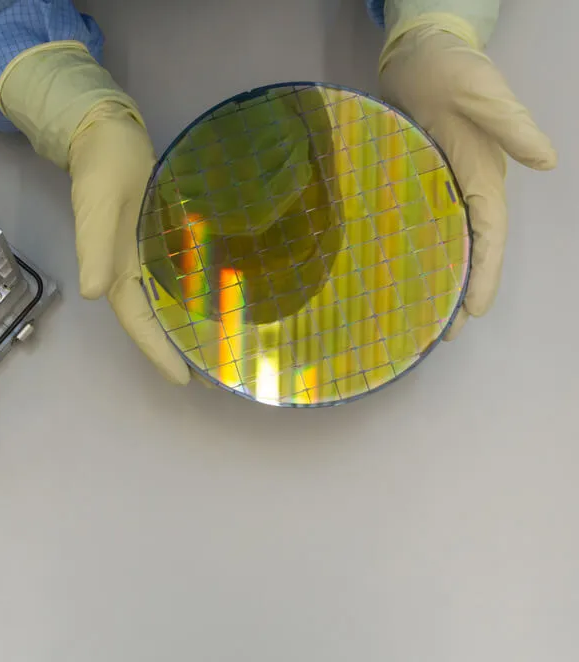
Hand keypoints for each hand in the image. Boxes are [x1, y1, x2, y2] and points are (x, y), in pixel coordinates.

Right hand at [0, 43, 189, 384]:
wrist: (105, 132)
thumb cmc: (104, 164)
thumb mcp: (100, 202)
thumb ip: (94, 245)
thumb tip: (91, 292)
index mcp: (113, 268)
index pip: (137, 321)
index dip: (157, 351)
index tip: (183, 379)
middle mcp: (127, 268)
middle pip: (150, 320)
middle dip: (174, 348)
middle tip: (211, 372)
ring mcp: (139, 256)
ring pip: (161, 303)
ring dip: (180, 327)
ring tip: (213, 347)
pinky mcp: (151, 240)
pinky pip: (168, 280)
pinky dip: (185, 297)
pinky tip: (206, 301)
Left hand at [378, 23, 556, 338]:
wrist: (420, 52)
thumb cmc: (452, 68)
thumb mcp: (483, 93)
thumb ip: (510, 125)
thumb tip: (545, 161)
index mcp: (483, 177)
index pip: (489, 236)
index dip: (483, 273)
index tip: (473, 311)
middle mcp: (463, 188)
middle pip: (465, 248)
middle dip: (458, 289)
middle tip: (441, 334)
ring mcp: (438, 185)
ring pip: (440, 240)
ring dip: (433, 276)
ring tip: (416, 317)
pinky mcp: (414, 178)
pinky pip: (413, 222)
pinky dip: (409, 248)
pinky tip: (391, 271)